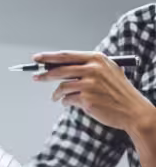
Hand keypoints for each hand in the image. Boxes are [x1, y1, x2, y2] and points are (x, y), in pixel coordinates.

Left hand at [34, 51, 154, 131]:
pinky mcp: (86, 99)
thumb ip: (87, 66)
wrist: (132, 110)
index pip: (66, 56)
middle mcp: (93, 69)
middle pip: (59, 70)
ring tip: (56, 97)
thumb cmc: (118, 91)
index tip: (36, 58)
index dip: (48, 57)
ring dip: (56, 94)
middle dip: (44, 75)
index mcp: (97, 59)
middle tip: (35, 77)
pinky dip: (65, 102)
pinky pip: (66, 100)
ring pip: (61, 87)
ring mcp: (89, 85)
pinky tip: (70, 103)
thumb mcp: (107, 71)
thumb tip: (61, 65)